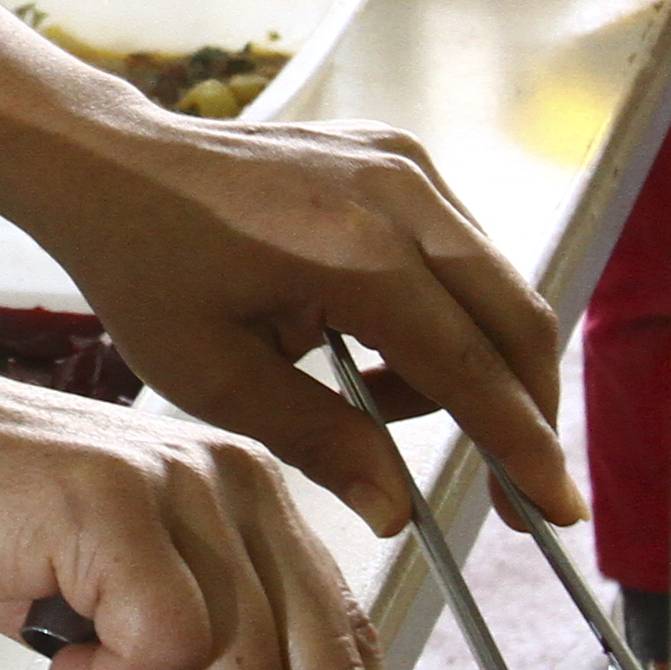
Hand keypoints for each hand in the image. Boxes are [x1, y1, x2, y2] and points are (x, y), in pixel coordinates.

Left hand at [8, 107, 579, 542]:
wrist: (113, 168)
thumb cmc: (148, 274)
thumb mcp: (216, 379)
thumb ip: (321, 441)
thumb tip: (400, 513)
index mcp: (357, 253)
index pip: (472, 367)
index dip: (521, 446)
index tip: (557, 512)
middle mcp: (401, 194)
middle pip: (515, 318)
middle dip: (527, 412)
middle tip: (517, 493)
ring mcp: (405, 164)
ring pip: (494, 284)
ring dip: (474, 363)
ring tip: (377, 405)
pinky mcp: (399, 156)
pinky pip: (460, 250)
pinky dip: (446, 313)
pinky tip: (374, 347)